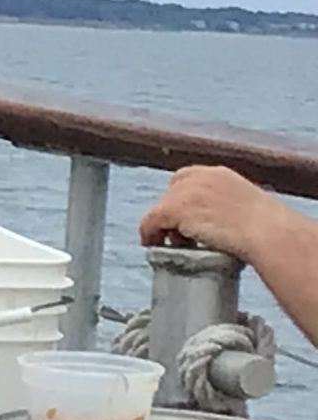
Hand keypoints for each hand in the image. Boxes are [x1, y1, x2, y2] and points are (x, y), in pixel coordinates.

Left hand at [139, 165, 293, 267]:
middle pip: (170, 193)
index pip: (186, 179)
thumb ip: (227, 208)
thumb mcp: (247, 208)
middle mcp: (200, 177)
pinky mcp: (175, 208)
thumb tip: (216, 223)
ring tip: (168, 244)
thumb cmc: (269, 229)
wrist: (269, 233)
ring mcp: (186, 191)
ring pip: (160, 209)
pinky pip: (150, 221)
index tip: (182, 218)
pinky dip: (149, 234)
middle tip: (176, 235)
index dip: (180, 199)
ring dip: (161, 226)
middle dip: (171, 212)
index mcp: (219, 174)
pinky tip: (152, 245)